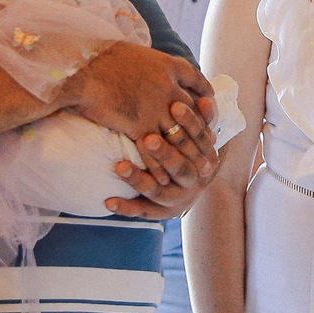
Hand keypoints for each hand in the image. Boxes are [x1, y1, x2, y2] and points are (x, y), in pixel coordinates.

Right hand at [63, 46, 214, 194]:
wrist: (82, 69)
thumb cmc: (100, 57)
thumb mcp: (134, 51)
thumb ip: (149, 64)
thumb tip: (150, 68)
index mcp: (168, 66)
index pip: (197, 81)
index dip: (204, 95)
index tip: (208, 105)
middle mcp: (168, 88)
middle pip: (193, 115)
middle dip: (202, 136)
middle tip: (210, 151)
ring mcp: (156, 108)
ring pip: (179, 137)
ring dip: (186, 157)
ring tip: (194, 172)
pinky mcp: (140, 125)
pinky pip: (154, 151)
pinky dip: (159, 168)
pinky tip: (162, 179)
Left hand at [102, 102, 219, 219]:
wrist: (190, 187)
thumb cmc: (190, 150)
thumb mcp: (199, 135)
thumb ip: (201, 118)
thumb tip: (205, 99)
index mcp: (206, 161)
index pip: (200, 141)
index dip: (190, 123)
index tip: (175, 106)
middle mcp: (192, 183)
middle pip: (180, 168)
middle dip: (165, 153)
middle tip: (148, 139)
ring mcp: (175, 199)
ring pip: (158, 191)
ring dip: (139, 179)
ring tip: (120, 166)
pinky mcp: (158, 212)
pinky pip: (141, 211)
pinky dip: (125, 207)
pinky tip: (108, 201)